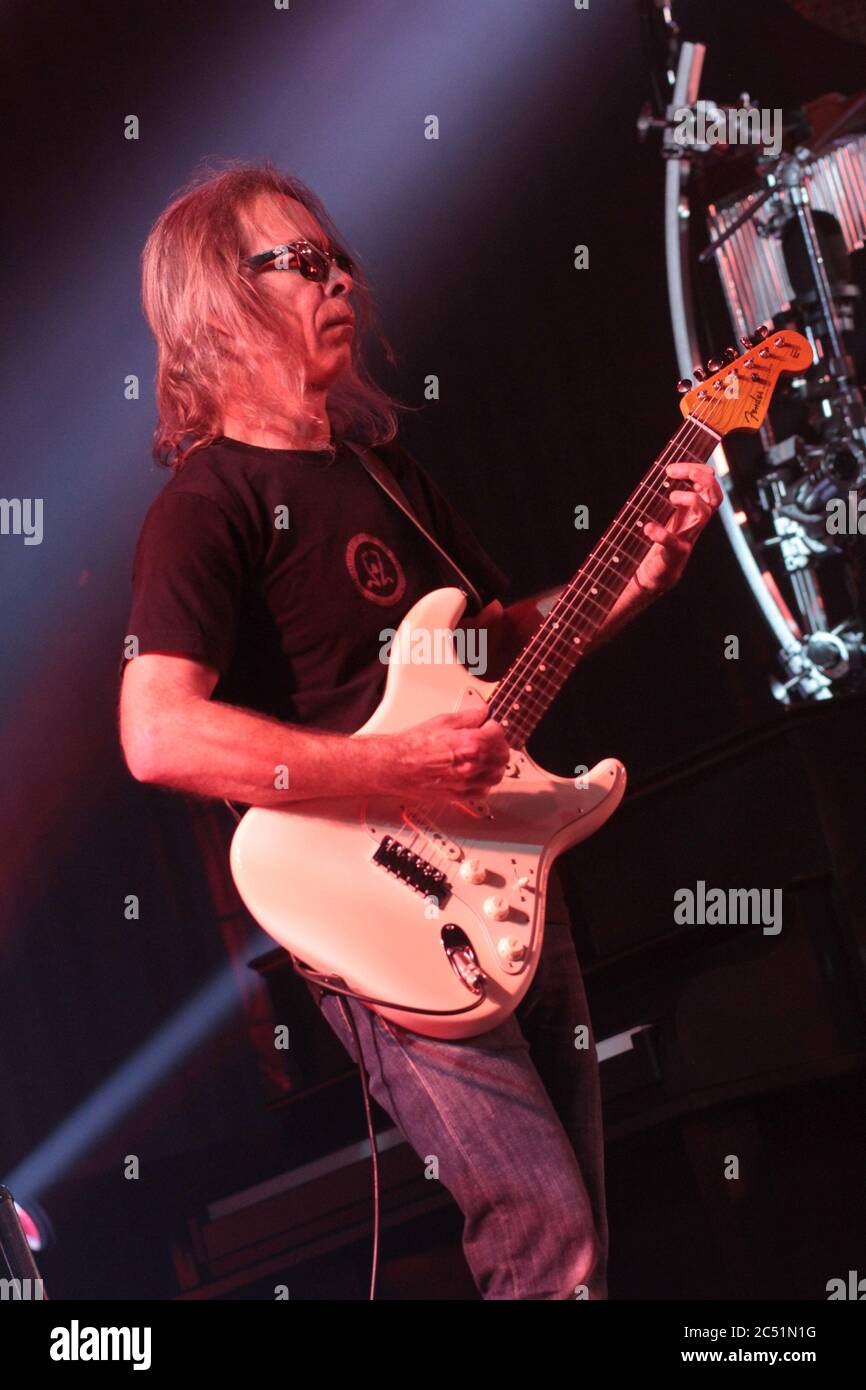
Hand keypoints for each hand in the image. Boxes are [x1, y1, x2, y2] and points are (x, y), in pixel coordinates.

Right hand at [387, 705, 509, 798]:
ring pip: (496, 776)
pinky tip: (475, 772)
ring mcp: (465, 783)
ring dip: (494, 764)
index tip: (487, 724)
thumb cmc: (412, 746)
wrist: (395, 766)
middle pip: (502, 757)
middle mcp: (471, 766)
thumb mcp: (442, 721)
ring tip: (484, 755)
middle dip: (498, 744)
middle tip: (488, 737)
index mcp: (469, 745)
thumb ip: (468, 717)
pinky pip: (483, 792)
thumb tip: (482, 713)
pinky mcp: (458, 796)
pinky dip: (484, 782)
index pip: (498, 734)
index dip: (493, 726)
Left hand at [635, 461, 723, 595]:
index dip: (698, 470)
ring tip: (671, 496)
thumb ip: (668, 495)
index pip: (709, 483)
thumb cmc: (660, 541)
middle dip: (702, 478)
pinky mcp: (676, 553)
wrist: (656, 575)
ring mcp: (688, 537)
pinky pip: (675, 543)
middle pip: (715, 495)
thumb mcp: (666, 514)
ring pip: (705, 514)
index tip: (672, 467)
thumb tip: (662, 471)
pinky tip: (648, 527)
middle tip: (676, 472)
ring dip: (690, 499)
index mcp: (693, 509)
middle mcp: (695, 521)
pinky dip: (662, 534)